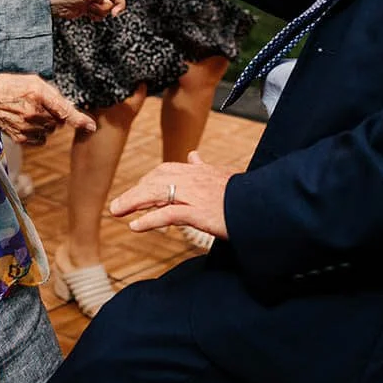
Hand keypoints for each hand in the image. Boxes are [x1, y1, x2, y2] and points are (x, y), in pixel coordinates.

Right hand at [0, 73, 94, 144]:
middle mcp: (33, 113)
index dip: (80, 120)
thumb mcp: (33, 81)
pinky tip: (28, 124)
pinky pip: (40, 140)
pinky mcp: (20, 138)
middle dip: (55, 116)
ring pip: (50, 131)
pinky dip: (39, 134)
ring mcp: (26, 127)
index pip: (64, 111)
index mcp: (38, 95)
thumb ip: (53, 94)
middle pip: (59, 122)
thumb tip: (68, 106)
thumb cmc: (9, 87)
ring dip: (47, 125)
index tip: (91, 126)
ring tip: (31, 114)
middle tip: (41, 106)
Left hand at [110, 151, 235, 240]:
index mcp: (199, 171)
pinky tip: (135, 226)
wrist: (265, 206)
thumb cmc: (246, 194)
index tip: (136, 192)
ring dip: (133, 203)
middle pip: (156, 181)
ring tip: (117, 213)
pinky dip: (149, 219)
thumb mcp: (224, 176)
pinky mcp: (200, 212)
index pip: (165, 170)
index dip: (147, 182)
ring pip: (157, 194)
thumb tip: (193, 155)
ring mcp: (196, 195)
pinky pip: (168, 213)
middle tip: (116, 207)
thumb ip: (205, 167)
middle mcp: (194, 179)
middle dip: (134, 193)